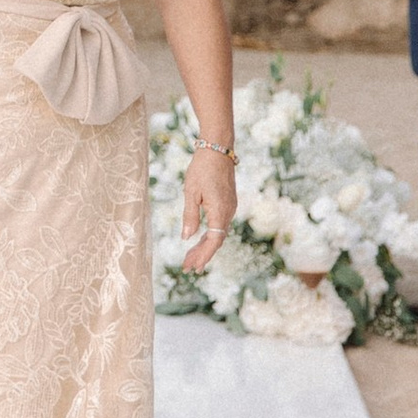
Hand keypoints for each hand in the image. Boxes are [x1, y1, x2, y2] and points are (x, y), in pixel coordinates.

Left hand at [178, 145, 235, 268]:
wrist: (218, 149)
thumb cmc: (201, 168)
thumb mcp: (191, 192)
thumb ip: (190, 216)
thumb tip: (187, 238)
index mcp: (220, 211)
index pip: (214, 241)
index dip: (203, 255)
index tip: (192, 266)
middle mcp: (229, 212)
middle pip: (216, 240)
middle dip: (202, 255)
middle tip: (187, 268)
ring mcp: (230, 208)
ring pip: (218, 233)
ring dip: (205, 246)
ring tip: (190, 258)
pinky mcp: (228, 203)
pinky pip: (219, 225)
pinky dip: (209, 235)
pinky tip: (200, 239)